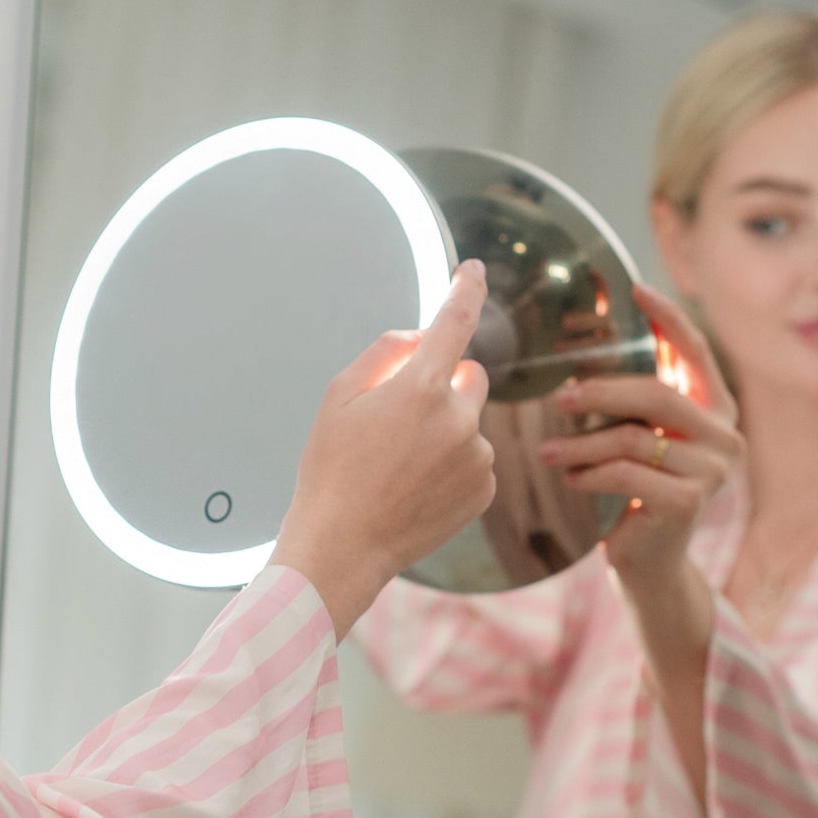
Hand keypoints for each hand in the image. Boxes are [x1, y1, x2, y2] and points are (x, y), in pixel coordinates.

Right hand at [273, 261, 496, 638]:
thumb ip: (383, 354)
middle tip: (399, 418)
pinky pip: (475, 459)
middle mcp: (458, 419)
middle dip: (442, 385)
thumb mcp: (338, 398)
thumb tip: (419, 339)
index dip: (465, 290)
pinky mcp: (485, 490)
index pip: (455, 322)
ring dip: (444, 430)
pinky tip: (415, 487)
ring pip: (469, 422)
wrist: (343, 547)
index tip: (472, 271)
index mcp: (419, 388)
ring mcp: (477, 457)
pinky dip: (451, 465)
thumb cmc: (332, 471)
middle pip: (468, 376)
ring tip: (399, 466)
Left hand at [537, 284, 742, 592]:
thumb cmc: (638, 492)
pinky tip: (569, 479)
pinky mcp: (689, 503)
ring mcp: (713, 472)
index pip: (696, 352)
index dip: (669, 319)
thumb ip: (637, 402)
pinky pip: (625, 475)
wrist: (651, 561)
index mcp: (716, 409)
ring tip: (545, 453)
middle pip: (656, 396)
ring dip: (579, 446)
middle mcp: (726, 436)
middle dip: (601, 392)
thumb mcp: (641, 438)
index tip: (636, 289)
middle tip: (558, 398)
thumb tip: (587, 358)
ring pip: (633, 440)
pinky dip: (588, 475)